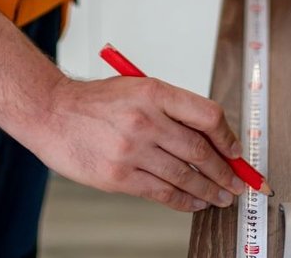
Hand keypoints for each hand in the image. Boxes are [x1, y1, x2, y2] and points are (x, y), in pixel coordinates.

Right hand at [27, 74, 245, 212]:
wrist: (52, 113)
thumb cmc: (94, 102)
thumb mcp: (136, 88)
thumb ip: (170, 109)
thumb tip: (208, 137)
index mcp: (154, 92)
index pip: (206, 115)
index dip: (228, 137)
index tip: (236, 152)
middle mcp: (145, 119)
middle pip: (199, 150)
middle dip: (225, 171)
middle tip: (237, 182)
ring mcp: (132, 150)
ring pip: (184, 176)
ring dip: (209, 190)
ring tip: (221, 197)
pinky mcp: (119, 176)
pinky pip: (162, 193)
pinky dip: (184, 201)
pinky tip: (195, 202)